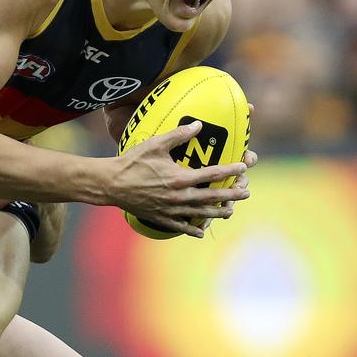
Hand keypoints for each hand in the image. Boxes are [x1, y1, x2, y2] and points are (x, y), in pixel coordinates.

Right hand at [110, 121, 248, 237]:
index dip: (230, 170)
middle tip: (246, 192)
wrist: (110, 184)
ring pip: (200, 214)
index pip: (211, 174)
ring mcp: (170, 209)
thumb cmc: (132, 161)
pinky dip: (192, 229)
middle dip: (231, 195)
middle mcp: (179, 196)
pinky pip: (180, 226)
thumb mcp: (155, 144)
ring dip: (217, 213)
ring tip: (230, 212)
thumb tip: (199, 125)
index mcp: (180, 178)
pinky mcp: (160, 217)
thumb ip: (179, 135)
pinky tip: (200, 231)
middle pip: (211, 197)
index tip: (243, 167)